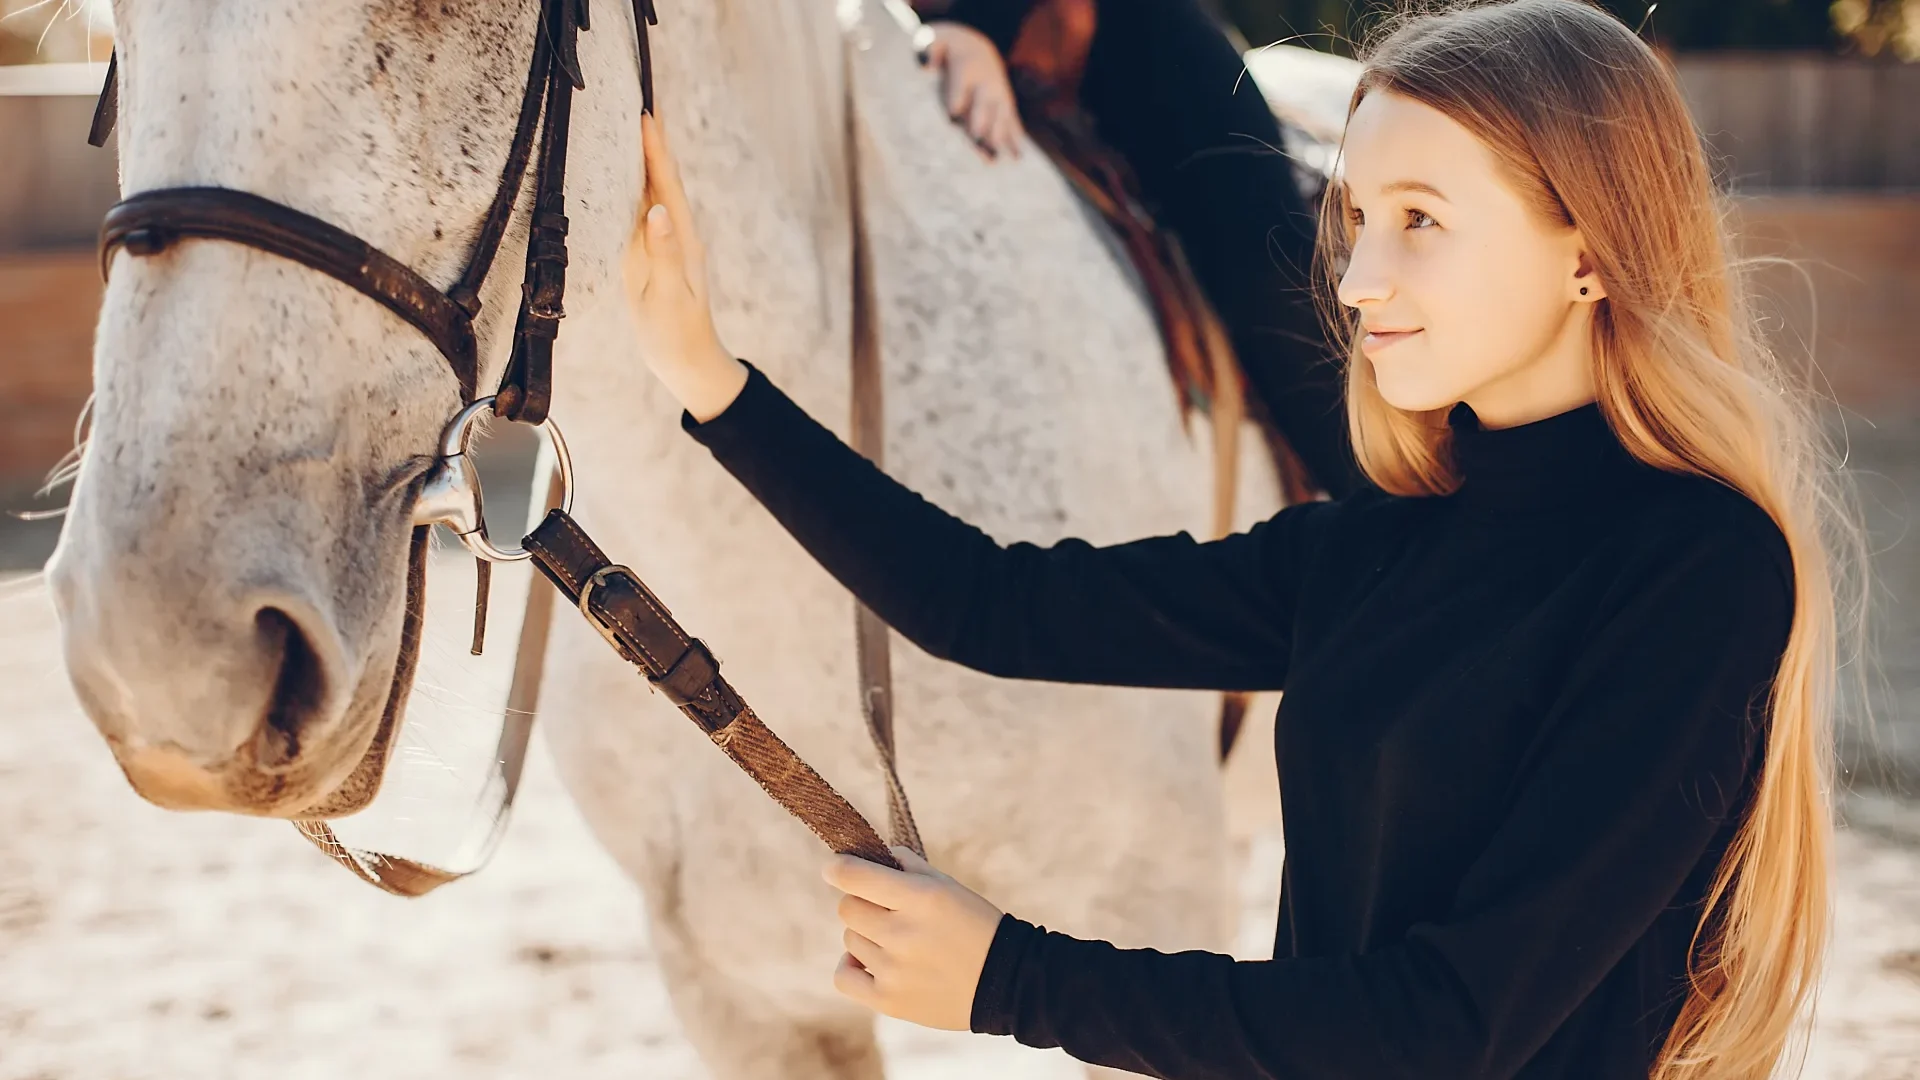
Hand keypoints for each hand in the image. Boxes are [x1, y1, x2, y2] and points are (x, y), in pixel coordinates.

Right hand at [624, 113, 747, 421]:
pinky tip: (623, 176)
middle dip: (651, 143)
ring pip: (652, 193)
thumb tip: (658, 211)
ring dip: (643, 160)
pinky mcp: (650, 256)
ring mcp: (662, 245)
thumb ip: (663, 254)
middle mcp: (674, 235)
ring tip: (630, 127)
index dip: (656, 150)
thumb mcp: (669, 296)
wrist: (687, 363)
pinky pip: (640, 213)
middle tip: (638, 104)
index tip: (645, 114)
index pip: (668, 185)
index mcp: (682, 240)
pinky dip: (633, 188)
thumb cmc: (678, 334)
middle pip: (662, 180)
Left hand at [823, 846, 1003, 1030]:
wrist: (1005, 983)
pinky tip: (869, 962)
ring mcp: (894, 970)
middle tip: (886, 910)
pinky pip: (844, 977)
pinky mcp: (889, 1000)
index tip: (833, 868)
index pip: (855, 876)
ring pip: (850, 939)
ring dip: (866, 935)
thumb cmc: (977, 927)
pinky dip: (850, 966)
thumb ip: (909, 866)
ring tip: (897, 941)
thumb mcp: (949, 887)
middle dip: (862, 902)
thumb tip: (875, 855)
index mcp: (920, 898)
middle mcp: (903, 933)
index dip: (837, 868)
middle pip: (848, 908)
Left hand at [923, 22, 1024, 161]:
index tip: (953, 113)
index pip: (961, 85)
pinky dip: (1015, 138)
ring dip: (1000, 135)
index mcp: (966, 70)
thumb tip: (926, 65)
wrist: (976, 47)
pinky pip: (1012, 121)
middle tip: (978, 138)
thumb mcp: (937, 42)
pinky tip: (1017, 156)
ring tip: (998, 156)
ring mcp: (998, 95)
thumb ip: (931, 51)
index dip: (957, 98)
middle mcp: (985, 84)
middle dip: (981, 119)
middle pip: (984, 104)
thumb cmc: (949, 52)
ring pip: (1000, 116)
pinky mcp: (1005, 105)